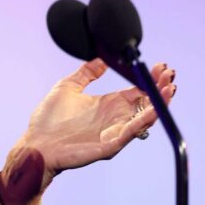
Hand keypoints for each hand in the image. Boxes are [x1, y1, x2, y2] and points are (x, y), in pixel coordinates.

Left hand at [0, 59, 176, 204]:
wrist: (35, 144)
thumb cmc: (47, 120)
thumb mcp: (67, 87)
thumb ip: (86, 73)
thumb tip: (101, 58)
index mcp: (108, 105)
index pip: (137, 91)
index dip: (149, 80)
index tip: (159, 66)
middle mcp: (115, 118)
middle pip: (146, 103)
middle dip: (160, 88)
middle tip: (168, 73)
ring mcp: (114, 132)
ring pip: (144, 118)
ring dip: (159, 103)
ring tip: (169, 87)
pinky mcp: (109, 145)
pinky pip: (131, 132)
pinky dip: (144, 120)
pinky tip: (154, 108)